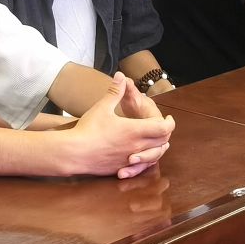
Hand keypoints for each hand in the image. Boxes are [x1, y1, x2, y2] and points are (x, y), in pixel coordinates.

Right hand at [58, 75, 173, 178]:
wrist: (74, 153)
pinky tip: (141, 155)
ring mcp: (130, 159)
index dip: (169, 122)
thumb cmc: (88, 129)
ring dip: (159, 148)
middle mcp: (136, 146)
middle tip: (163, 127)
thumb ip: (115, 91)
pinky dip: (146, 160)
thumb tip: (121, 75)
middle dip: (166, 134)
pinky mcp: (122, 168)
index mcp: (134, 130)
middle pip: (162, 142)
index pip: (163, 128)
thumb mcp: (102, 107)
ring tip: (157, 141)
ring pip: (154, 156)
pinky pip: (141, 166)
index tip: (168, 117)